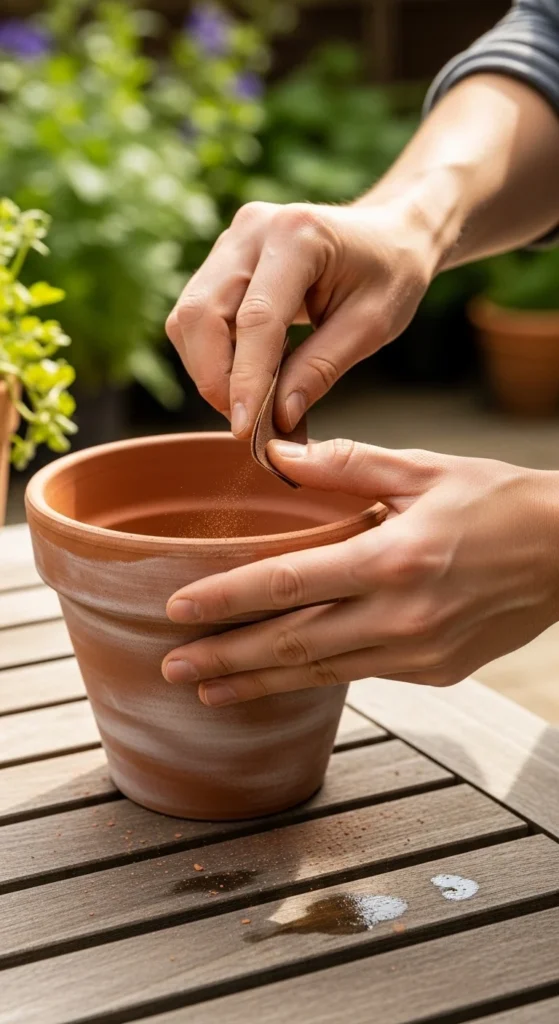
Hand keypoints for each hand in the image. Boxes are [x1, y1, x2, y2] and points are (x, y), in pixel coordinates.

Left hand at [162, 439, 558, 704]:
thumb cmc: (498, 504)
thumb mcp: (423, 469)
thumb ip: (345, 464)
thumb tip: (278, 454)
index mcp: (393, 558)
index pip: (287, 584)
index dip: (226, 600)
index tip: (178, 611)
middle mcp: (401, 616)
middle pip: (293, 644)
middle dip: (227, 661)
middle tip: (173, 669)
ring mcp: (419, 653)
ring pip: (321, 673)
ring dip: (260, 684)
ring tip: (209, 693)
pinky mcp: (434, 672)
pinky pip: (360, 674)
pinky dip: (314, 678)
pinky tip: (281, 679)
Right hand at [166, 198, 438, 436]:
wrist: (388, 234)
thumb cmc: (389, 274)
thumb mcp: (372, 326)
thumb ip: (321, 369)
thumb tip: (279, 418)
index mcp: (299, 236)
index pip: (256, 319)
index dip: (245, 379)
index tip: (244, 428)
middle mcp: (253, 230)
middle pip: (201, 314)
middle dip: (214, 377)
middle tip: (245, 420)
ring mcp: (232, 240)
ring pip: (188, 317)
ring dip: (208, 368)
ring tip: (249, 398)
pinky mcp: (222, 257)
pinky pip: (196, 314)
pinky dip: (211, 354)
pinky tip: (247, 371)